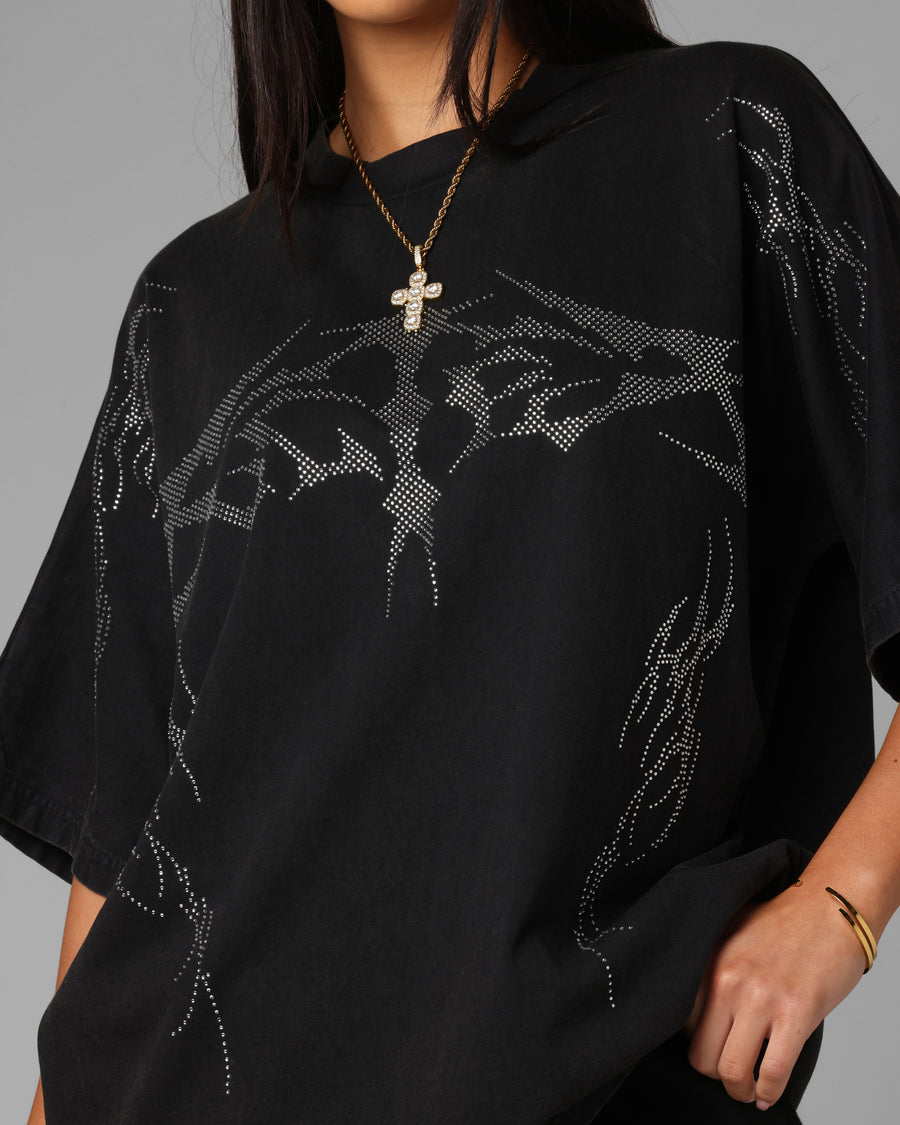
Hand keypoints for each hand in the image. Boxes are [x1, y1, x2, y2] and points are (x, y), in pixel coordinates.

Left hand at [681, 881, 868, 1109]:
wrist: (829, 907)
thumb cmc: (785, 921)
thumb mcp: (732, 935)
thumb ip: (715, 968)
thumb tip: (705, 1009)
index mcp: (709, 961)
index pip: (682, 1024)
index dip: (699, 1043)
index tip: (713, 1047)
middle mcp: (727, 981)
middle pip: (700, 1056)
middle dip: (714, 1075)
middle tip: (730, 1076)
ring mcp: (760, 998)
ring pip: (731, 1071)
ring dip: (739, 1090)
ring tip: (748, 1090)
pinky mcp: (796, 1013)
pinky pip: (772, 1071)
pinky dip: (769, 1092)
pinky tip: (769, 1092)